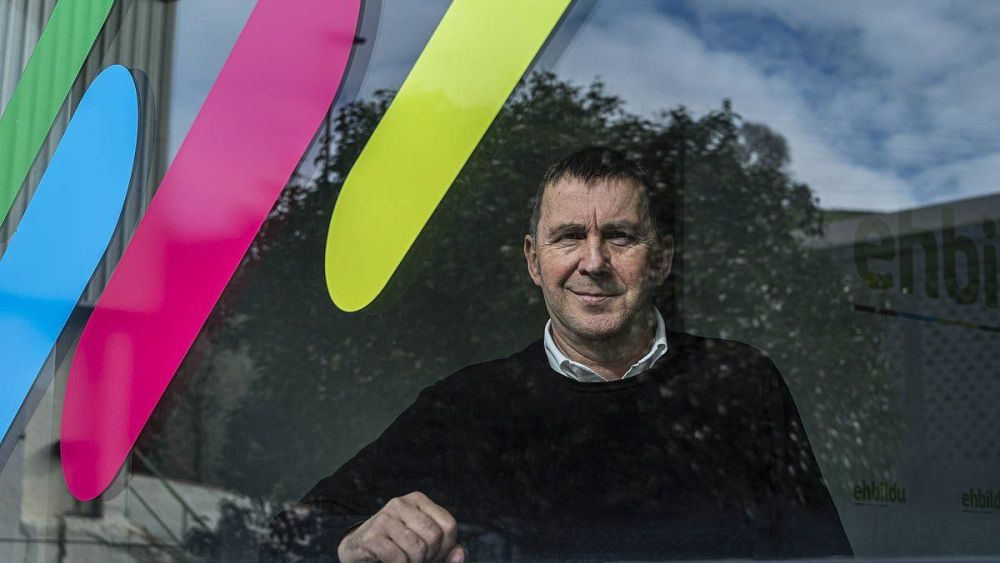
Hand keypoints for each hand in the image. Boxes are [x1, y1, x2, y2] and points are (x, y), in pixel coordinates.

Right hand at [337, 491, 465, 562]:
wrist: (358, 550)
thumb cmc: (397, 547)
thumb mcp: (424, 546)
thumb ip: (446, 551)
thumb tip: (460, 554)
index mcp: (418, 500)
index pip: (449, 525)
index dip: (446, 547)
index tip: (433, 555)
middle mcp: (401, 503)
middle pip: (434, 536)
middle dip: (430, 556)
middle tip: (417, 560)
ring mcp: (384, 517)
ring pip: (417, 548)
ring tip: (405, 561)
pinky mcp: (371, 535)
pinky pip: (398, 557)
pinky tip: (392, 562)